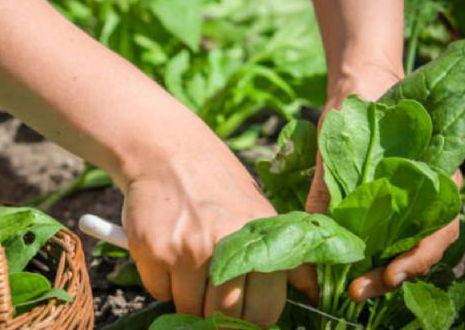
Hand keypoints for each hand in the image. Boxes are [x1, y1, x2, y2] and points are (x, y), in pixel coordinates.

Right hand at [121, 137, 285, 327]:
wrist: (167, 151)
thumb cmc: (216, 183)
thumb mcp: (260, 211)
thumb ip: (286, 255)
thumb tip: (312, 293)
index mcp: (259, 240)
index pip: (263, 311)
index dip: (251, 316)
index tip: (241, 309)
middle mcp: (224, 246)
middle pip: (223, 317)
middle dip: (217, 311)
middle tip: (211, 289)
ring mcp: (185, 250)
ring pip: (188, 308)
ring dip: (188, 296)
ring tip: (189, 263)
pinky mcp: (152, 250)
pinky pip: (158, 292)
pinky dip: (162, 282)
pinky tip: (168, 252)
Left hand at [288, 67, 460, 302]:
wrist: (361, 86)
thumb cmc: (361, 105)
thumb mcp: (340, 139)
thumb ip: (328, 181)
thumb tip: (310, 227)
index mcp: (435, 176)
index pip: (439, 229)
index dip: (418, 258)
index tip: (390, 274)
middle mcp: (429, 194)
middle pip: (422, 248)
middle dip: (392, 275)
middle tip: (357, 291)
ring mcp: (409, 202)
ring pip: (405, 247)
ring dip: (380, 272)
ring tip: (351, 288)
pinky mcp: (386, 206)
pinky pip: (386, 237)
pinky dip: (369, 256)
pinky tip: (347, 267)